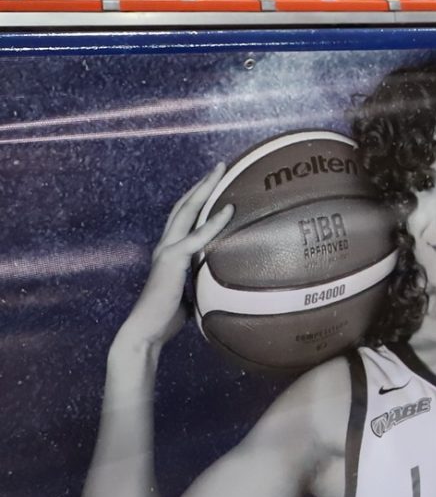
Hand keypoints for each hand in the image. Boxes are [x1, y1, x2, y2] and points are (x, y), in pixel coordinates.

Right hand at [119, 162, 234, 349]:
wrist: (145, 332)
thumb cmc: (168, 318)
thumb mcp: (192, 292)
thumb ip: (203, 279)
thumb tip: (226, 279)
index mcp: (169, 251)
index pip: (184, 217)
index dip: (198, 198)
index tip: (215, 181)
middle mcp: (165, 245)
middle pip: (184, 205)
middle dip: (202, 183)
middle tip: (221, 164)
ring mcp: (167, 250)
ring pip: (186, 211)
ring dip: (204, 189)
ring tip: (221, 171)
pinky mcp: (172, 260)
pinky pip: (197, 237)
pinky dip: (214, 222)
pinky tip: (229, 209)